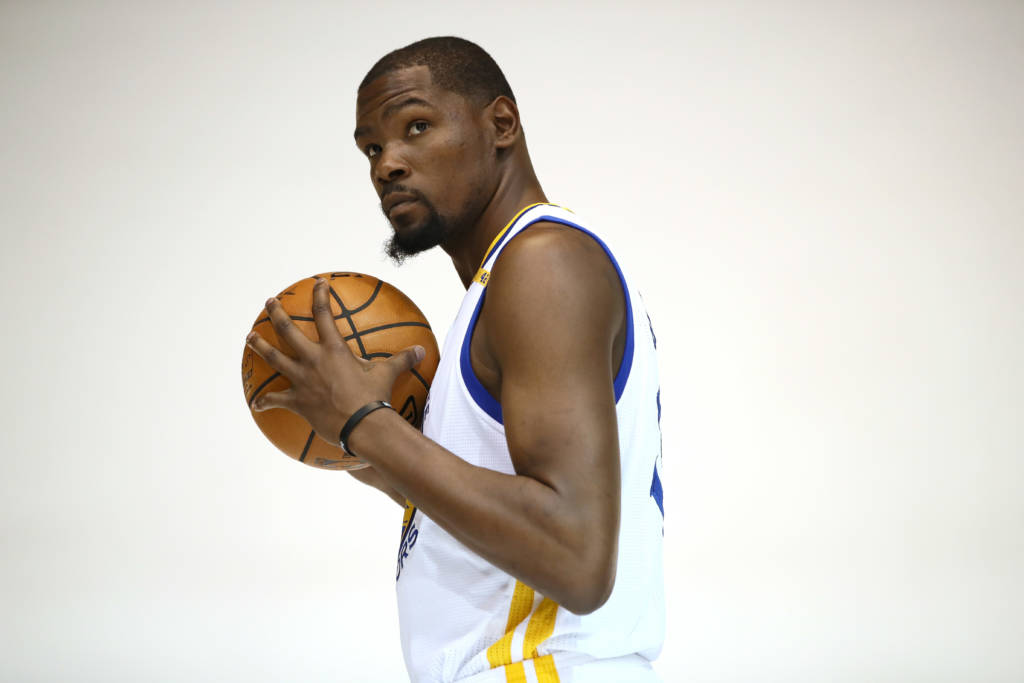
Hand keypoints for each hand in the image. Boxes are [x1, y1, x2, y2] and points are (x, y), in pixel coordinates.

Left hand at [244, 277, 425, 446]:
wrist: (361, 425)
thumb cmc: (375, 397)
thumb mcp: (388, 374)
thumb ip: (402, 359)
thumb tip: (421, 350)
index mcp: (333, 349)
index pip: (324, 314)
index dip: (320, 296)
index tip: (318, 283)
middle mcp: (312, 360)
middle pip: (288, 331)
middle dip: (276, 314)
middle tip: (269, 303)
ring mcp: (301, 380)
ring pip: (273, 359)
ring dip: (260, 346)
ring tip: (250, 337)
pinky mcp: (297, 401)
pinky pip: (275, 400)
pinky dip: (265, 402)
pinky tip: (256, 404)